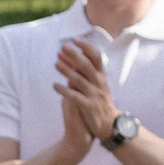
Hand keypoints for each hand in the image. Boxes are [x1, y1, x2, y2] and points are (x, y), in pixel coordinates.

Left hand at [54, 37, 121, 151]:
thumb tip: (77, 55)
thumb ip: (87, 72)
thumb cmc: (100, 103)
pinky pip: (75, 97)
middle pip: (87, 65)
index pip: (96, 57)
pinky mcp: (88, 107)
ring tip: (56, 63)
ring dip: (67, 71)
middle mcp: (99, 83)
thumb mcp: (97, 85)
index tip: (75, 39)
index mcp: (102, 76)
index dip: (86, 47)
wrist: (109, 125)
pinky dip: (64, 91)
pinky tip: (54, 85)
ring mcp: (94, 95)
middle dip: (74, 55)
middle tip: (62, 47)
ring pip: (79, 80)